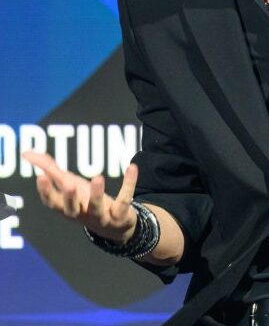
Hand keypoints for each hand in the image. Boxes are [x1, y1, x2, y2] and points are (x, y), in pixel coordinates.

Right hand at [22, 151, 138, 243]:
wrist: (116, 226)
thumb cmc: (86, 201)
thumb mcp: (69, 184)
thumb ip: (49, 169)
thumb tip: (26, 153)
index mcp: (67, 207)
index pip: (52, 202)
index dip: (46, 192)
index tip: (40, 177)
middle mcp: (81, 214)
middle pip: (72, 209)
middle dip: (69, 197)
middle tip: (68, 184)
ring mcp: (101, 216)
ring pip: (97, 207)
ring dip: (97, 193)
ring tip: (98, 177)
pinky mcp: (120, 214)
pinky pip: (124, 199)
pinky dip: (129, 184)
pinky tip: (132, 168)